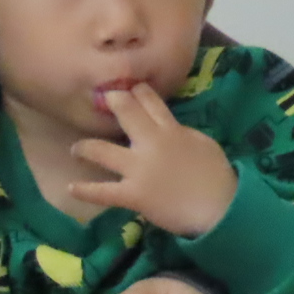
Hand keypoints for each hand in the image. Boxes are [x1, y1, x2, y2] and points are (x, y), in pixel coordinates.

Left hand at [71, 85, 237, 236]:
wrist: (221, 206)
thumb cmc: (216, 176)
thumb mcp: (203, 144)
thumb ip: (181, 133)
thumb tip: (166, 128)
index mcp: (171, 131)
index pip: (151, 103)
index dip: (137, 92)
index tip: (127, 86)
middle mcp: (151, 144)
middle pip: (126, 114)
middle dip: (112, 102)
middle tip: (100, 99)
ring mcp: (139, 169)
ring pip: (103, 151)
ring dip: (86, 148)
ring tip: (75, 149)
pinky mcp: (133, 194)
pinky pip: (103, 192)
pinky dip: (86, 190)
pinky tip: (71, 188)